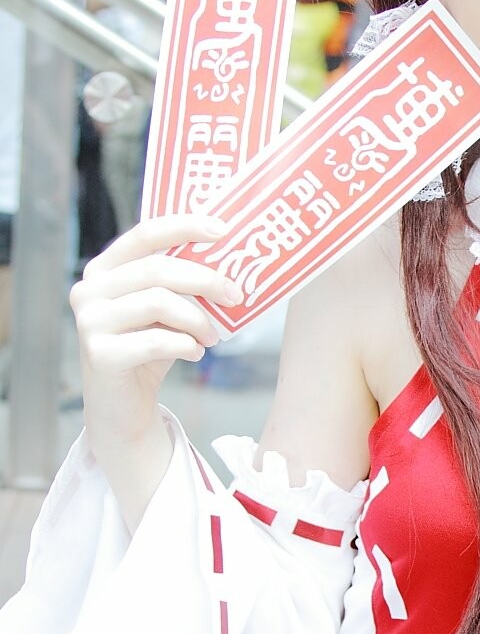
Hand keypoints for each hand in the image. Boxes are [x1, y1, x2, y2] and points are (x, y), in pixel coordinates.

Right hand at [71, 213, 242, 449]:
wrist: (122, 406)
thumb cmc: (147, 350)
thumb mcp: (163, 312)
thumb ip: (179, 286)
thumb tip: (232, 267)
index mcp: (104, 269)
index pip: (145, 235)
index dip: (184, 227)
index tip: (223, 230)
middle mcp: (89, 290)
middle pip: (156, 270)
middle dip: (204, 280)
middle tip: (235, 295)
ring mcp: (89, 322)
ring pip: (158, 303)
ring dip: (197, 319)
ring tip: (212, 337)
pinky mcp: (99, 354)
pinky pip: (155, 341)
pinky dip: (184, 345)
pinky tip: (195, 353)